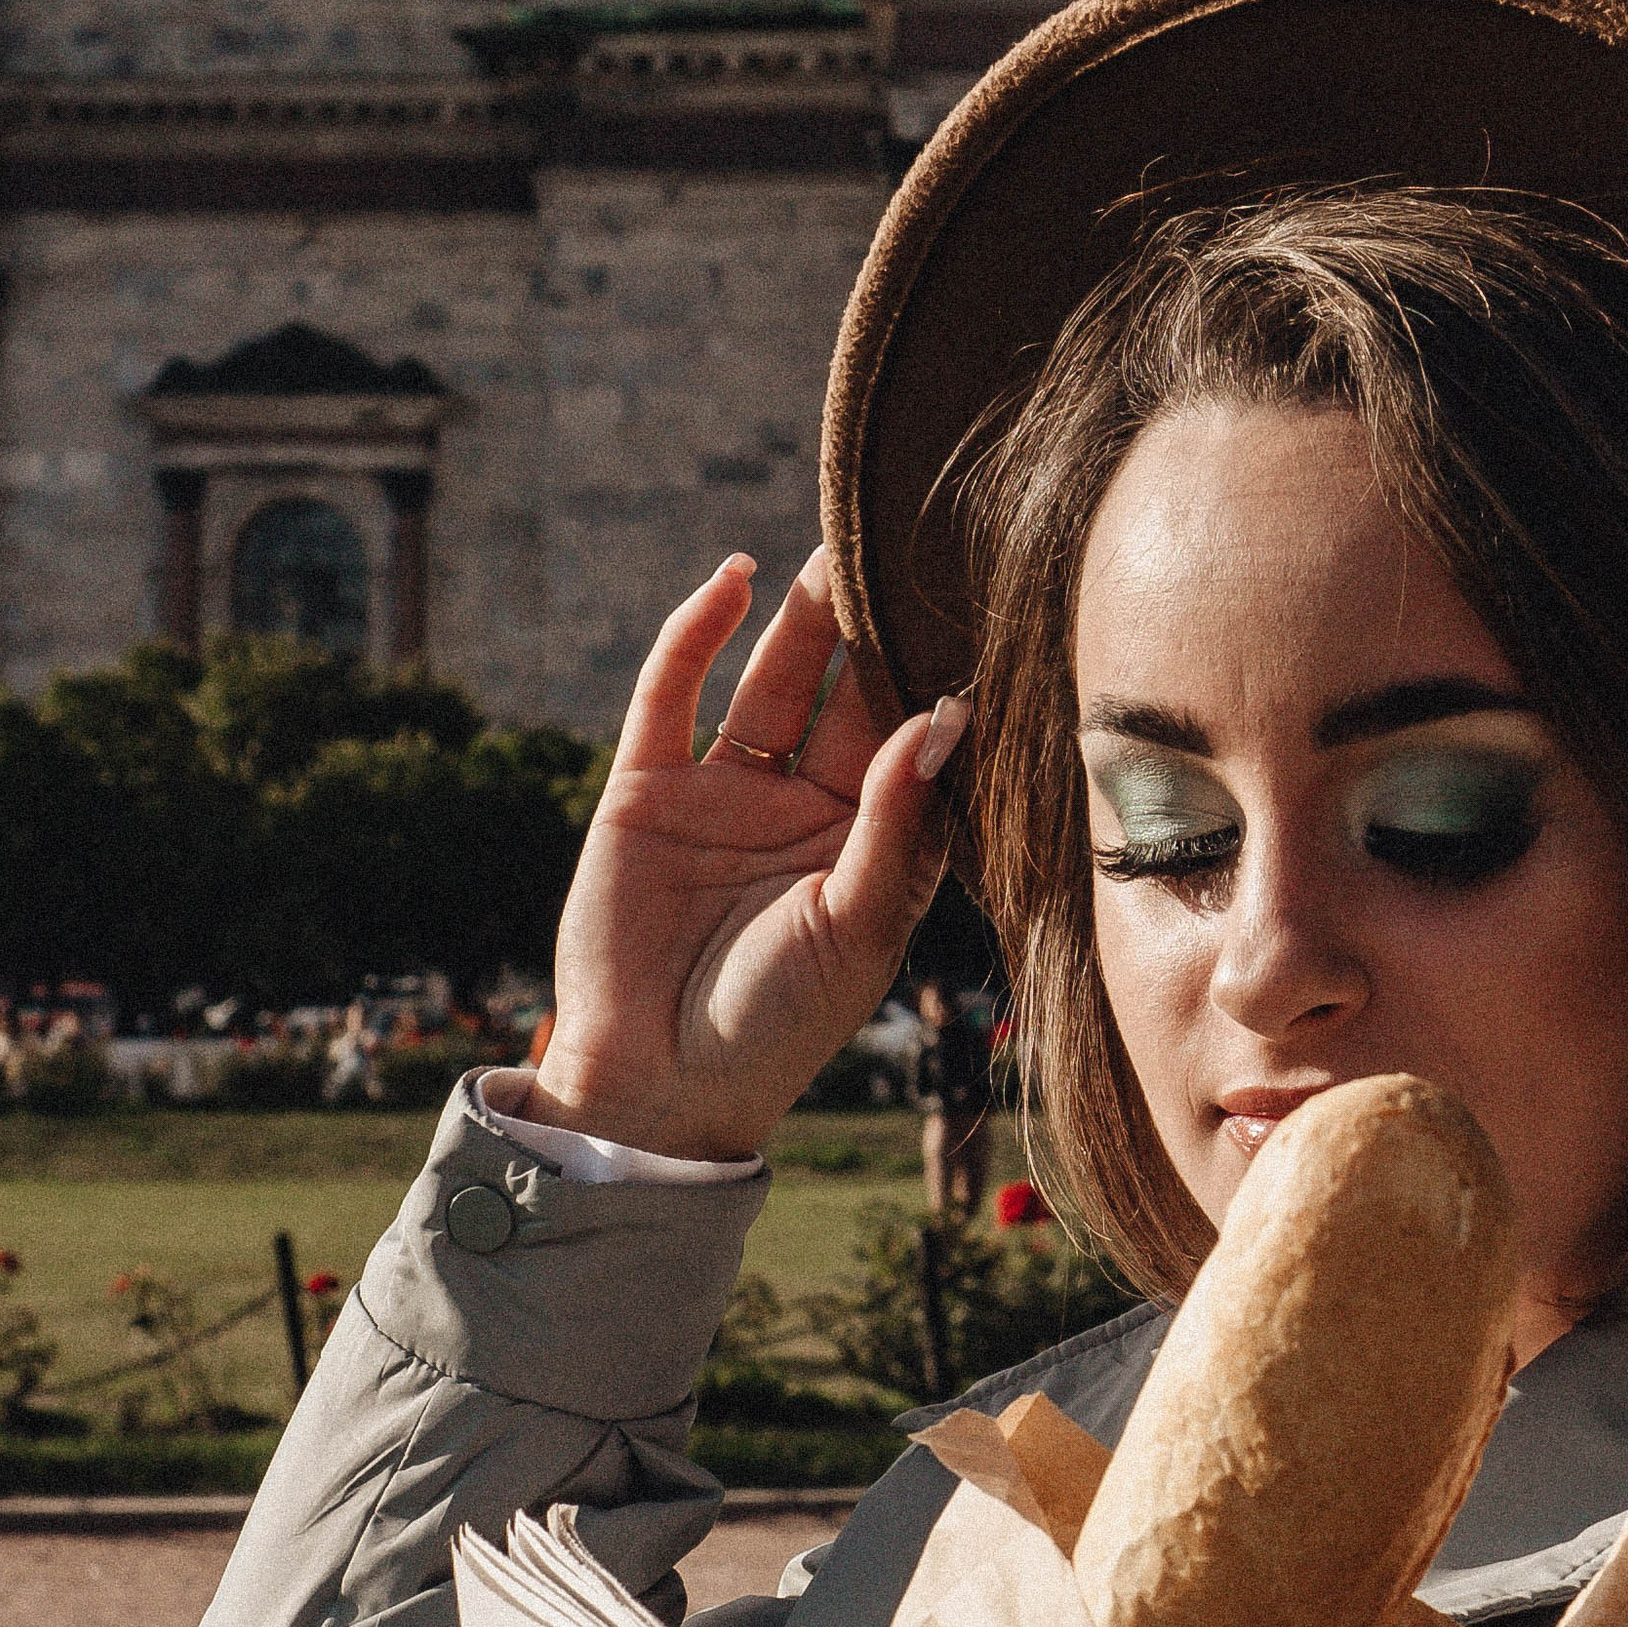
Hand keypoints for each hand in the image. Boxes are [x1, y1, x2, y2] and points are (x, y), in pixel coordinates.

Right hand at [521, 548, 967, 1160]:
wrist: (659, 1083)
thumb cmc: (777, 1026)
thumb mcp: (857, 926)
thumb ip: (897, 822)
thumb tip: (943, 717)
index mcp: (866, 843)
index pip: (909, 740)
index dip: (936, 679)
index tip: (982, 607)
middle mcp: (800, 807)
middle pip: (844, 692)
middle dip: (873, 624)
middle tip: (910, 543)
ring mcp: (722, 792)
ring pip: (772, 680)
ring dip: (802, 614)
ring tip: (838, 542)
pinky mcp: (645, 789)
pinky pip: (672, 692)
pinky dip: (700, 633)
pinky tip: (736, 580)